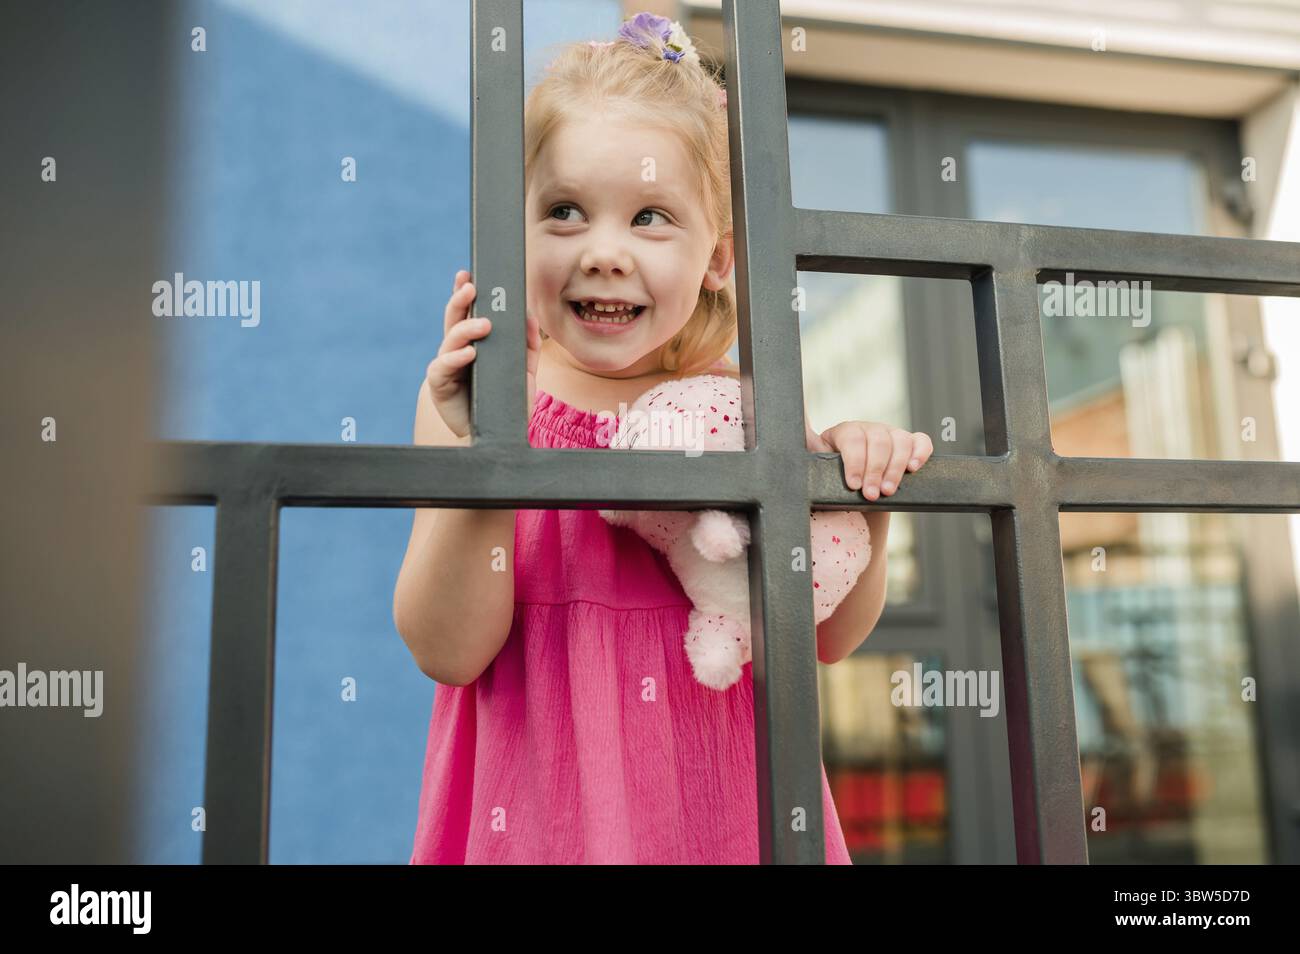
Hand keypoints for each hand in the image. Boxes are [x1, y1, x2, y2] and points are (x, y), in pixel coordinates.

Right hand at [425, 270, 542, 438]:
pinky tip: (469, 353)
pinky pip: (443, 368)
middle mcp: (457, 351)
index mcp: (473, 342)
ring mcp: (447, 367)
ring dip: (464, 329)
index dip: (464, 292)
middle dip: (460, 300)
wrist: (498, 435)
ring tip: (483, 324)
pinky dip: (455, 359)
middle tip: (471, 287)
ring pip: (449, 340)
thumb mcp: (524, 371)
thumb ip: (528, 345)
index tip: (470, 274)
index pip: (467, 312)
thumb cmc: (506, 400)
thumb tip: (530, 317)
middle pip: (453, 319)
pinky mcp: (441, 386)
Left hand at [807, 420, 933, 500]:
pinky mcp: (908, 445)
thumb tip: (790, 429)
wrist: (850, 494)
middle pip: (878, 441)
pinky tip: (914, 469)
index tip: (853, 485)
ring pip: (900, 441)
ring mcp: (890, 435)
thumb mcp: (813, 465)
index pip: (852, 439)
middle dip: (875, 470)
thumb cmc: (829, 479)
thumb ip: (803, 445)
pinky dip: (920, 452)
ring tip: (888, 492)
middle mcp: (868, 429)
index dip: (855, 462)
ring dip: (896, 468)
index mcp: (843, 432)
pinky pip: (921, 441)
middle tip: (871, 495)